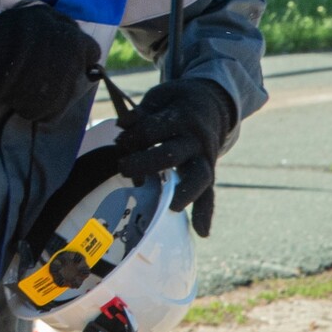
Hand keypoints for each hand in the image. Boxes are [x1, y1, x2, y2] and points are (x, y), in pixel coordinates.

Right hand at [0, 4, 100, 122]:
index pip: (92, 53)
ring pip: (65, 98)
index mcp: (79, 46)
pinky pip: (48, 113)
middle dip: (66, 74)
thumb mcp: (43, 13)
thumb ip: (63, 24)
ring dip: (53, 93)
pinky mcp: (45, 111)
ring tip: (31, 85)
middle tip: (45, 69)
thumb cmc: (16, 28)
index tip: (67, 53)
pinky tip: (24, 97)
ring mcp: (62, 95)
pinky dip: (38, 106)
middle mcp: (76, 72)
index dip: (80, 53)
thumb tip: (73, 31)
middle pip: (79, 78)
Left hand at [111, 78, 236, 236]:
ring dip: (184, 193)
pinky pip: (210, 192)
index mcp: (180, 117)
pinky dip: (206, 212)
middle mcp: (195, 139)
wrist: (213, 103)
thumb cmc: (176, 103)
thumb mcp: (159, 99)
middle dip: (145, 163)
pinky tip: (202, 232)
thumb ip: (141, 114)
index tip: (119, 140)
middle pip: (171, 154)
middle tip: (123, 168)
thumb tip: (121, 125)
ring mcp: (205, 156)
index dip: (132, 137)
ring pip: (198, 176)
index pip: (152, 130)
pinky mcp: (209, 169)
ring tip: (172, 208)